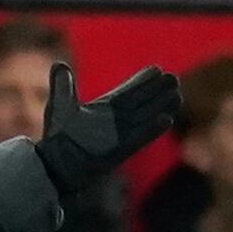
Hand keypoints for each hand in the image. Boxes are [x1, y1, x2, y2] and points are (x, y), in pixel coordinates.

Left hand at [36, 62, 181, 198]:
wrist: (55, 166)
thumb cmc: (57, 139)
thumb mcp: (60, 107)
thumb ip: (62, 87)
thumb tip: (59, 65)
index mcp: (104, 109)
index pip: (127, 92)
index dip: (141, 81)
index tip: (156, 69)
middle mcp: (114, 122)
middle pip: (140, 103)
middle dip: (157, 92)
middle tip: (173, 79)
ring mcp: (118, 137)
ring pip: (144, 119)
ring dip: (160, 108)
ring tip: (177, 96)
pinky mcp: (117, 153)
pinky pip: (138, 139)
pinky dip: (151, 130)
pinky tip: (167, 120)